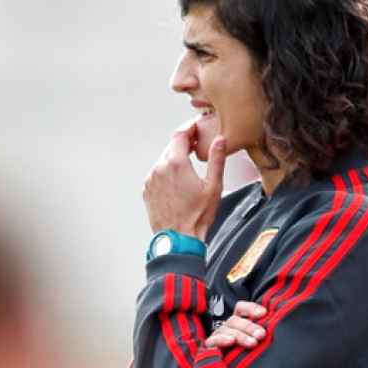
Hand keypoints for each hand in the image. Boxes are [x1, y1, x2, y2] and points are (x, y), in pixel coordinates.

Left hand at [144, 120, 226, 237]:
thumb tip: (220, 140)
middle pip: (171, 146)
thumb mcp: (214, 187)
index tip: (196, 127)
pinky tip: (178, 182)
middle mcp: (160, 168)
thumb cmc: (197, 216)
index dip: (189, 128)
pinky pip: (157, 173)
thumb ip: (216, 160)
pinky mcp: (147, 189)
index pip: (180, 135)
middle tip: (197, 146)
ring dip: (175, 158)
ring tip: (189, 166)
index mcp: (177, 164)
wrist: (178, 239)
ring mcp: (151, 179)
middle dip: (184, 143)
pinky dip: (167, 172)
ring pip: (163, 160)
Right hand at [203, 301, 267, 348]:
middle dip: (250, 326)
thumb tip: (269, 333)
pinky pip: (213, 342)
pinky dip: (222, 340)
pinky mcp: (208, 349)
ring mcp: (216, 338)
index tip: (263, 313)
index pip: (241, 310)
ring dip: (240, 335)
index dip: (251, 309)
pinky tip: (231, 342)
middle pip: (235, 320)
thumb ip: (259, 338)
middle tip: (261, 335)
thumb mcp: (254, 348)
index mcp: (238, 325)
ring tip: (253, 343)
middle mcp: (226, 329)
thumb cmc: (244, 363)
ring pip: (226, 330)